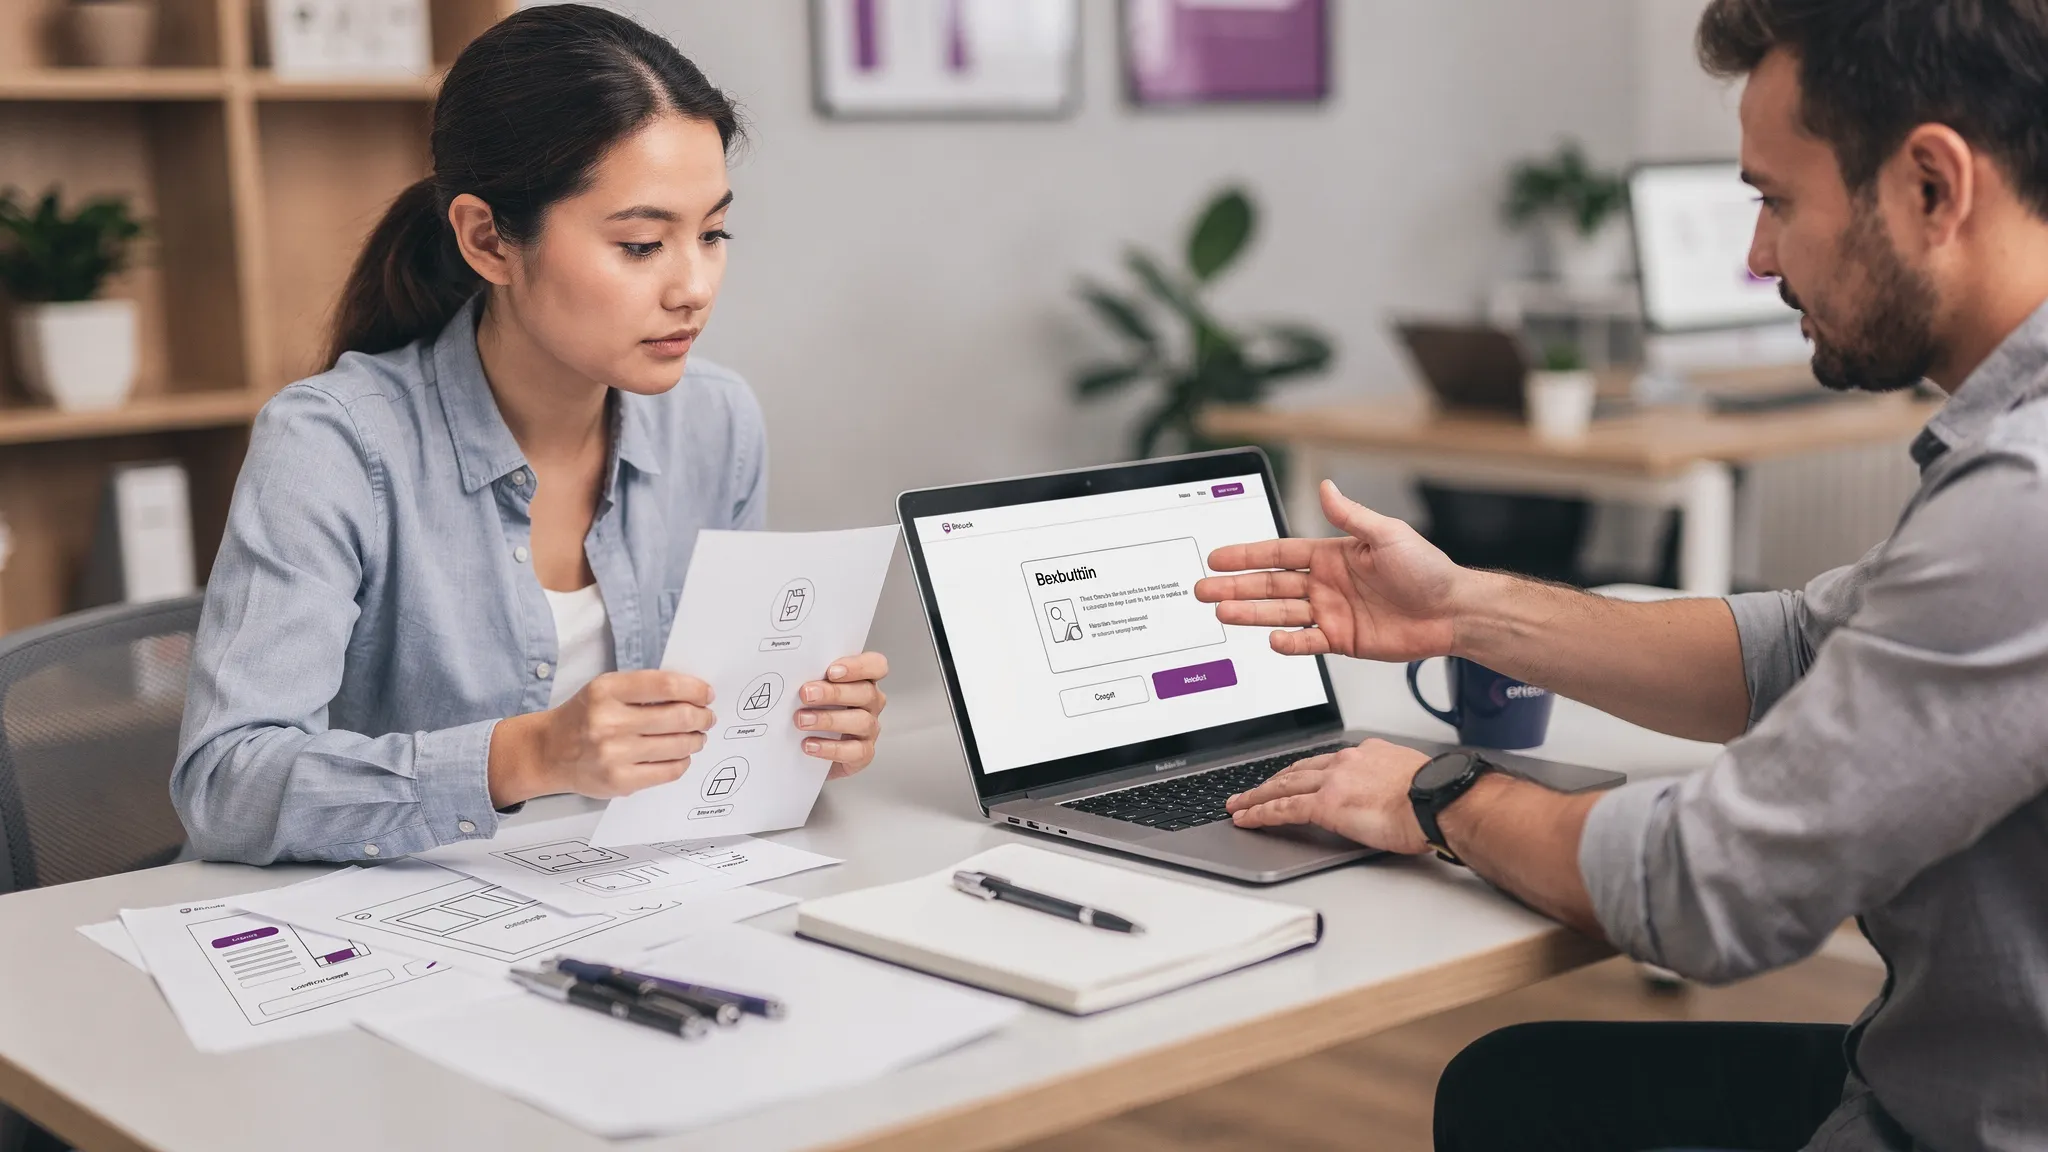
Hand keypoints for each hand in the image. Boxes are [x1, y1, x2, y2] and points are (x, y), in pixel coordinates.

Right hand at [489, 670, 713, 806]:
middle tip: (707, 717)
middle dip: (702, 716)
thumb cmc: (584, 716)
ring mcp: (614, 755)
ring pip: (678, 746)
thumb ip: (644, 689)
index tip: (706, 694)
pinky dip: (683, 762)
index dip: (694, 689)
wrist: (549, 751)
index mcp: (606, 691)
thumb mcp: (606, 689)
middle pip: (678, 717)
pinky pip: (668, 771)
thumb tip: (692, 694)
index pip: (665, 685)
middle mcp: (608, 722)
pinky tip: (681, 755)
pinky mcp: (619, 781)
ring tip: (697, 736)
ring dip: (696, 740)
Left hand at [797, 652, 889, 779]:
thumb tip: (792, 670)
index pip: (876, 665)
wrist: (807, 753)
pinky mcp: (863, 753)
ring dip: (829, 720)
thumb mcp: (812, 691)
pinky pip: (855, 751)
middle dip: (834, 693)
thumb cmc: (812, 712)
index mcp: (862, 680)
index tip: (831, 671)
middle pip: (866, 692)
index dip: (858, 667)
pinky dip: (831, 748)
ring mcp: (870, 728)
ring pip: (861, 721)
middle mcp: (870, 703)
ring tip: (802, 720)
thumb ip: (810, 679)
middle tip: (806, 694)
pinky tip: (810, 744)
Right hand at [1194, 480, 1466, 660]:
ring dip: (1251, 612)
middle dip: (1235, 586)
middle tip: (1204, 589)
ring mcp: (1332, 613)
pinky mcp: (1343, 640)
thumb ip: (1350, 516)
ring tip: (1223, 613)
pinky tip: (1271, 639)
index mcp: (1332, 555)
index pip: (1279, 555)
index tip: (1218, 556)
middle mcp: (1327, 584)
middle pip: (1271, 585)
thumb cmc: (1428, 569)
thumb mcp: (1387, 534)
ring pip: (1281, 613)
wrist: (1453, 611)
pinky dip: (1290, 643)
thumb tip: (1325, 488)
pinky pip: (1309, 642)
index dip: (1247, 555)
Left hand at [1226, 739, 1432, 854]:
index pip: (1326, 762)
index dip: (1305, 772)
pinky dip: (1260, 813)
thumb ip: (1392, 786)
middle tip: (1253, 790)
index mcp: (1368, 753)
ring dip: (1256, 796)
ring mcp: (1333, 781)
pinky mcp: (1326, 804)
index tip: (1294, 778)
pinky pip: (1283, 808)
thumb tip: (1393, 800)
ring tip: (1238, 805)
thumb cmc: (1437, 797)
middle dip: (1272, 781)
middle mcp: (1347, 761)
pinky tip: (1246, 819)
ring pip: (1283, 786)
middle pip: (1298, 770)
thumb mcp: (1412, 781)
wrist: (1440, 801)